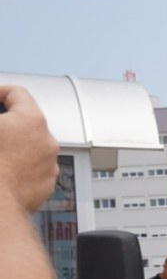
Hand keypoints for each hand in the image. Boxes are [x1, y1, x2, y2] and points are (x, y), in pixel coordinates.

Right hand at [0, 85, 59, 213]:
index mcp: (31, 121)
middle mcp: (47, 141)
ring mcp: (49, 165)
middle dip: (6, 122)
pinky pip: (33, 168)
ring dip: (14, 145)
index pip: (17, 93)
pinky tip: (3, 169)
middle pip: (26, 121)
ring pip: (31, 146)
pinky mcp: (45, 185)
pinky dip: (19, 166)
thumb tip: (0, 122)